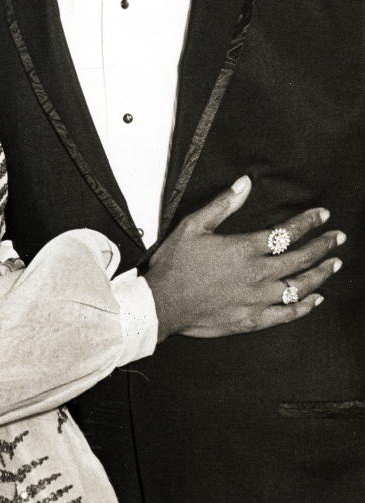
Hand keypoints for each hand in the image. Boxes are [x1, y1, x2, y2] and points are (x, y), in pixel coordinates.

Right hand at [145, 176, 344, 340]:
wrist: (163, 304)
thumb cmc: (176, 264)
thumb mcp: (193, 226)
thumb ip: (223, 205)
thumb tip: (245, 183)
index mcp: (244, 249)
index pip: (286, 233)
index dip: (307, 222)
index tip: (322, 215)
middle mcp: (257, 274)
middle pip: (300, 259)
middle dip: (323, 246)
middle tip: (338, 238)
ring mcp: (257, 299)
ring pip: (299, 286)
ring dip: (320, 274)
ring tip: (334, 264)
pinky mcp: (253, 319)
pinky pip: (287, 314)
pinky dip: (304, 306)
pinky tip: (315, 299)